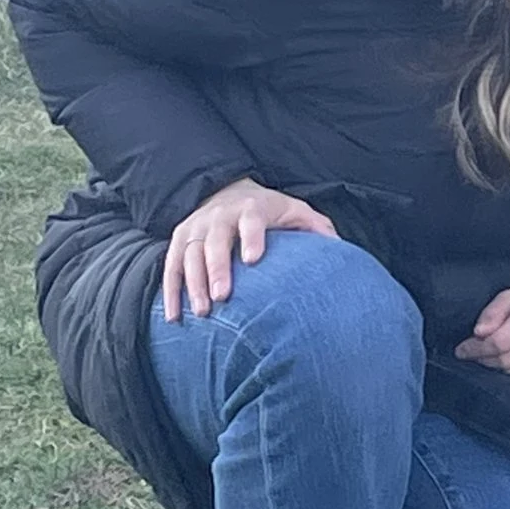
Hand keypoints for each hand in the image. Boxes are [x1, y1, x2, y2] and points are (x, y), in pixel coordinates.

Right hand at [161, 178, 338, 318]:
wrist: (227, 192)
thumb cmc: (268, 211)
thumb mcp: (294, 211)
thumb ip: (315, 227)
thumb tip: (339, 250)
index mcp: (251, 209)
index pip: (251, 221)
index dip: (252, 238)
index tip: (253, 259)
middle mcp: (219, 217)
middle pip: (215, 242)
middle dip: (216, 269)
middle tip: (222, 297)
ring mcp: (196, 229)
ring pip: (189, 256)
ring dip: (192, 285)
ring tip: (201, 312)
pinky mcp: (179, 241)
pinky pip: (170, 267)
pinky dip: (170, 291)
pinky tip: (175, 316)